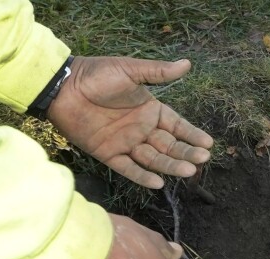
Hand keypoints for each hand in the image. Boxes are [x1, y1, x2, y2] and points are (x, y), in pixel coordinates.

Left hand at [47, 56, 213, 189]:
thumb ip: (158, 72)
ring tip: (187, 171)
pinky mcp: (108, 153)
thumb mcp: (130, 70)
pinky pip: (128, 168)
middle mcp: (141, 129)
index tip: (208, 144)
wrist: (61, 86)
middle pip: (169, 146)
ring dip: (170, 165)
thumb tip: (187, 64)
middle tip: (202, 159)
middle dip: (186, 153)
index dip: (192, 135)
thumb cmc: (96, 74)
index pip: (177, 126)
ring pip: (153, 159)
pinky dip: (142, 176)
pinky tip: (158, 183)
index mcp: (149, 110)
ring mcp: (125, 143)